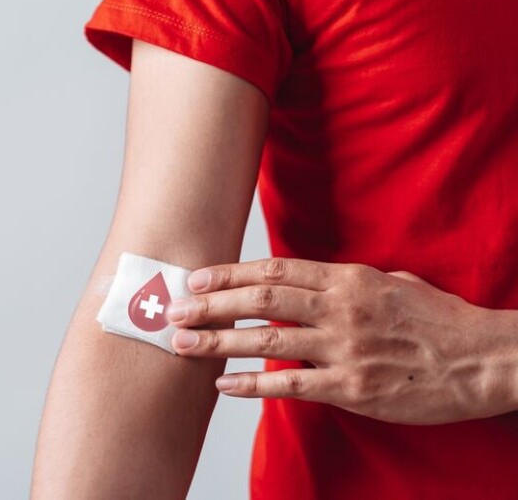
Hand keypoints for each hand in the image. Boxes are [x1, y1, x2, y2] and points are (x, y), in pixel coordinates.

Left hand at [164, 257, 517, 424]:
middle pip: (261, 299)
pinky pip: (291, 385)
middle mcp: (340, 308)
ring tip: (183, 342)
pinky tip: (223, 384)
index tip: (198, 276)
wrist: (484, 360)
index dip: (231, 273)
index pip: (275, 270)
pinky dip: (253, 385)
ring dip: (219, 340)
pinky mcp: (352, 388)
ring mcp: (345, 349)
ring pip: (268, 340)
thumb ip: (347, 281)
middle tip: (173, 307)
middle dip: (211, 303)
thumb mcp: (393, 282)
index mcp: (348, 279)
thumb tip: (313, 279)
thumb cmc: (439, 320)